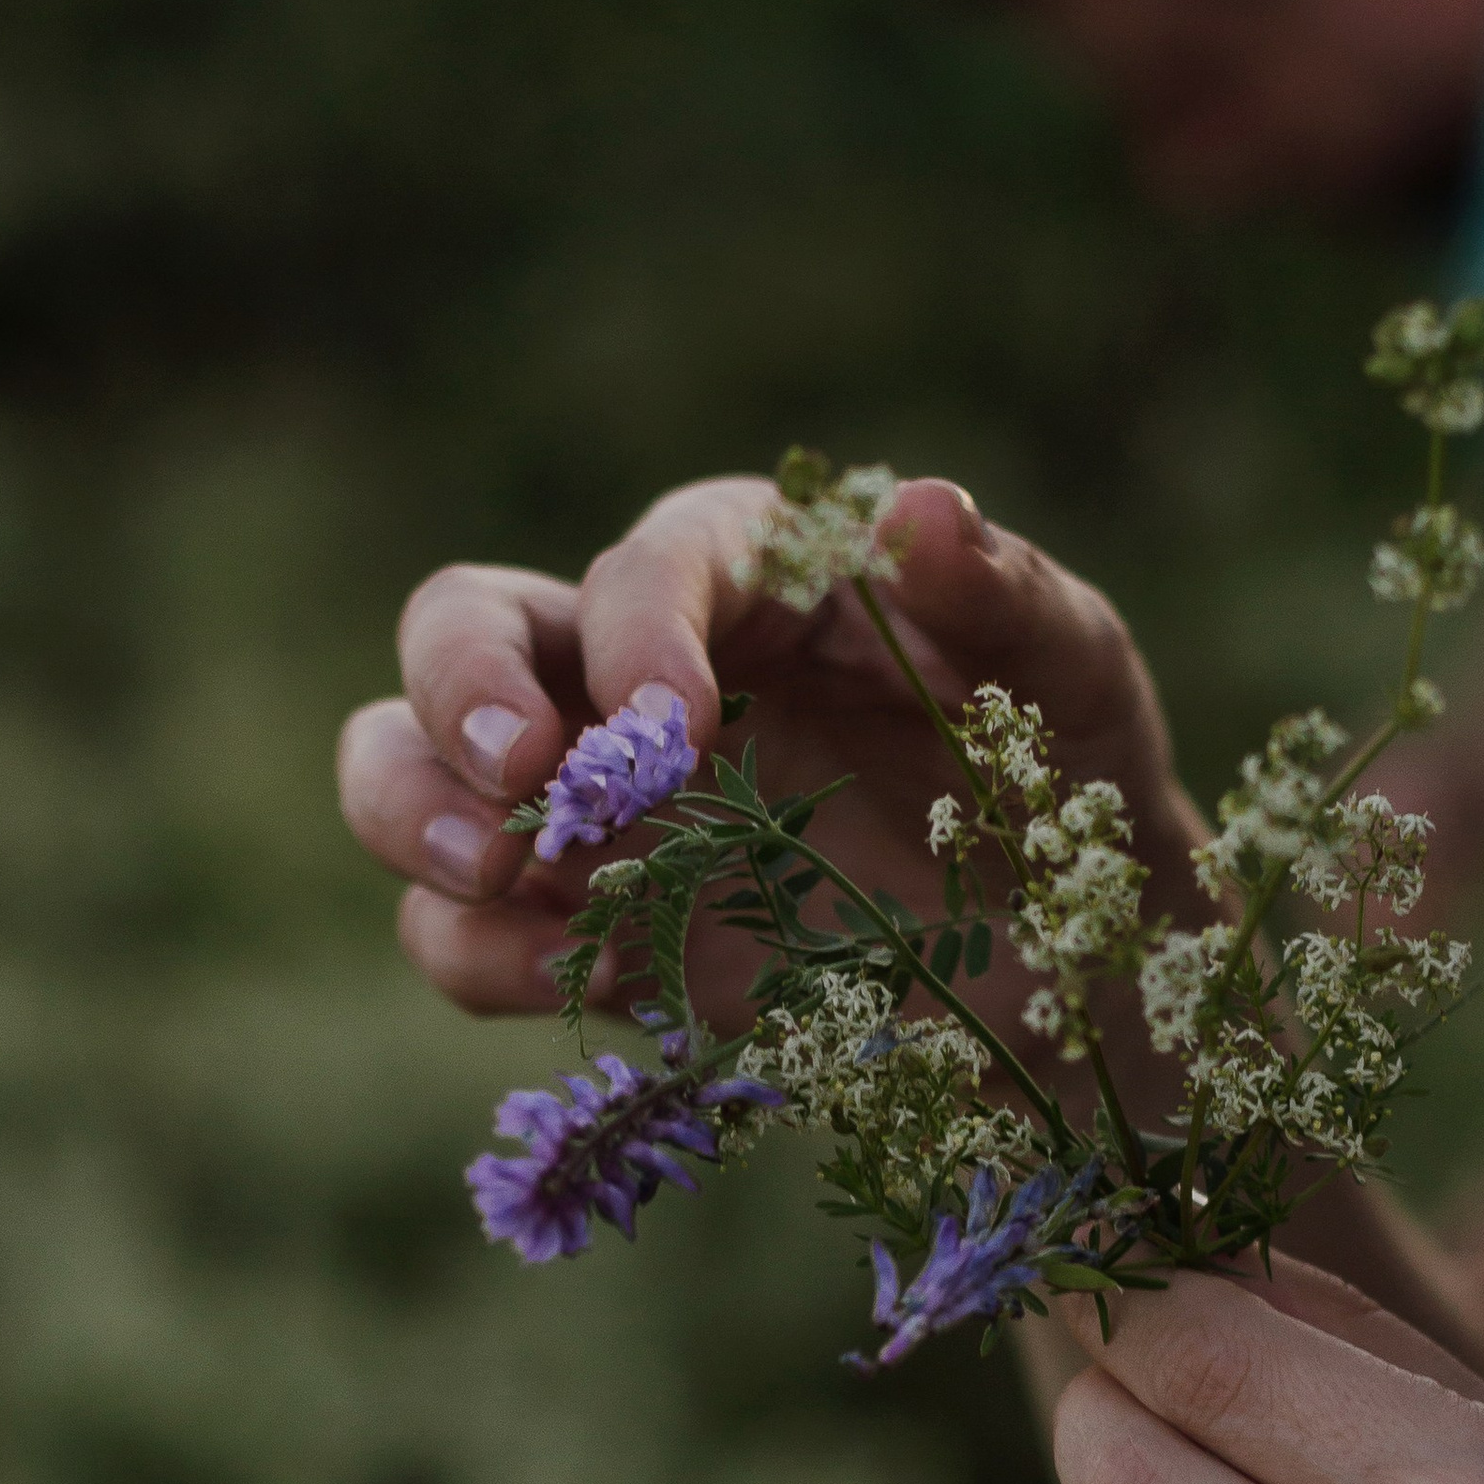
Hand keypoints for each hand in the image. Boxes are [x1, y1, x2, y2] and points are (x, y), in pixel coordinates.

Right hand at [337, 476, 1206, 1039]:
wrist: (1070, 974)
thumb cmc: (1069, 788)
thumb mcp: (1075, 681)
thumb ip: (1006, 596)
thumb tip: (923, 509)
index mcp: (754, 579)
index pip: (651, 561)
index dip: (638, 629)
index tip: (674, 725)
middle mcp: (641, 675)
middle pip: (466, 627)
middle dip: (461, 690)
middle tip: (526, 782)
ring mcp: (596, 810)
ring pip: (409, 766)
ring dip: (416, 808)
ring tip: (501, 871)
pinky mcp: (586, 936)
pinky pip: (462, 930)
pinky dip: (476, 949)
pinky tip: (567, 969)